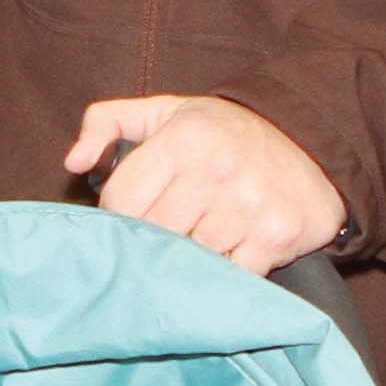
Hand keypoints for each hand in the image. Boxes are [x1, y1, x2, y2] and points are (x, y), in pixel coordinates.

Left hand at [66, 94, 343, 270]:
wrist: (311, 141)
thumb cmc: (225, 132)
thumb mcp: (168, 111)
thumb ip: (108, 121)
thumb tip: (73, 163)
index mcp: (184, 138)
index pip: (122, 201)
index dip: (120, 214)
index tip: (135, 213)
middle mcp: (217, 170)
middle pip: (153, 234)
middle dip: (151, 239)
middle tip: (162, 234)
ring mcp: (249, 205)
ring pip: (189, 256)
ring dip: (187, 257)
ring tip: (194, 241)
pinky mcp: (276, 236)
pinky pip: (231, 274)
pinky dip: (224, 273)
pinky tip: (226, 254)